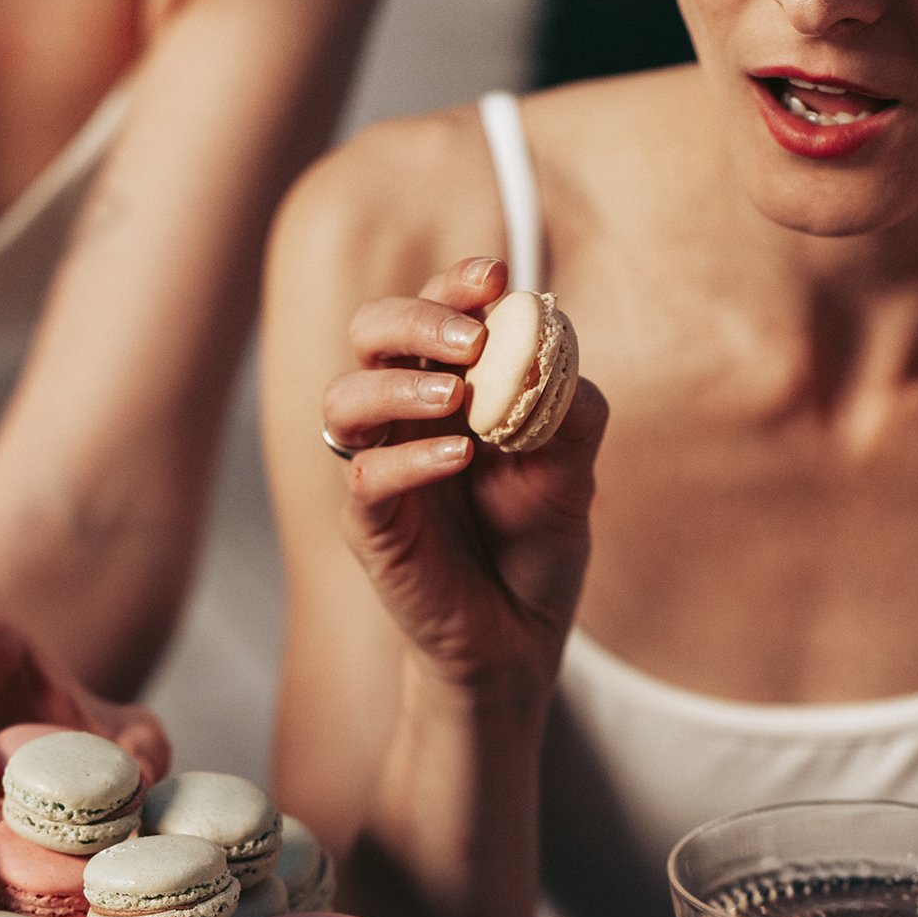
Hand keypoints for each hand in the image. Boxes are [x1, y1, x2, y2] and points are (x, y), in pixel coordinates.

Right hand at [329, 257, 606, 698]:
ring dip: (399, 385)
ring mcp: (381, 470)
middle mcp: (403, 418)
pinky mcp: (372, 526)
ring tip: (456, 397)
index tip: (498, 276)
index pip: (433, 310)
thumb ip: (570, 409)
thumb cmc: (534, 547)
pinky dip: (412, 459)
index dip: (456, 284)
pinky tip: (461, 459)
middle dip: (417, 319)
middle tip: (472, 341)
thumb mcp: (573, 471)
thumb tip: (554, 348)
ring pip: (344, 400)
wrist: (517, 640)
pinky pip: (367, 477)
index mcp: (450, 387)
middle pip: (370, 332)